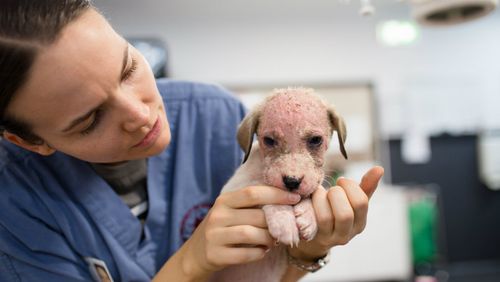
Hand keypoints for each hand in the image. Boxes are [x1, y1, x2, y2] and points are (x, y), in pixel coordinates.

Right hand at [179, 186, 301, 279]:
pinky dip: (259, 253)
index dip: (276, 194)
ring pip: (252, 234)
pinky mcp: (216, 254)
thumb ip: (252, 204)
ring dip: (269, 239)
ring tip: (273, 241)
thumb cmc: (223, 228)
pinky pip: (245, 254)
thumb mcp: (231, 211)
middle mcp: (218, 215)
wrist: (196, 253)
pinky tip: (262, 251)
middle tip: (286, 228)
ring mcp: (215, 235)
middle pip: (256, 216)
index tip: (295, 198)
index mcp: (224, 200)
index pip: (253, 193)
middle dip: (276, 223)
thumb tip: (287, 198)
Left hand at [288, 166, 383, 260]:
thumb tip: (379, 168)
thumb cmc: (334, 211)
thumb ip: (366, 186)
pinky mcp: (314, 237)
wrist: (313, 234)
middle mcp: (347, 233)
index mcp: (360, 222)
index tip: (341, 180)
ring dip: (321, 198)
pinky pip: (312, 220)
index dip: (349, 186)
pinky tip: (311, 197)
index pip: (361, 202)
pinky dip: (312, 204)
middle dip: (335, 194)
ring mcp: (330, 238)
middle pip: (345, 214)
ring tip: (320, 192)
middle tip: (331, 188)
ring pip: (326, 218)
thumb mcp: (350, 200)